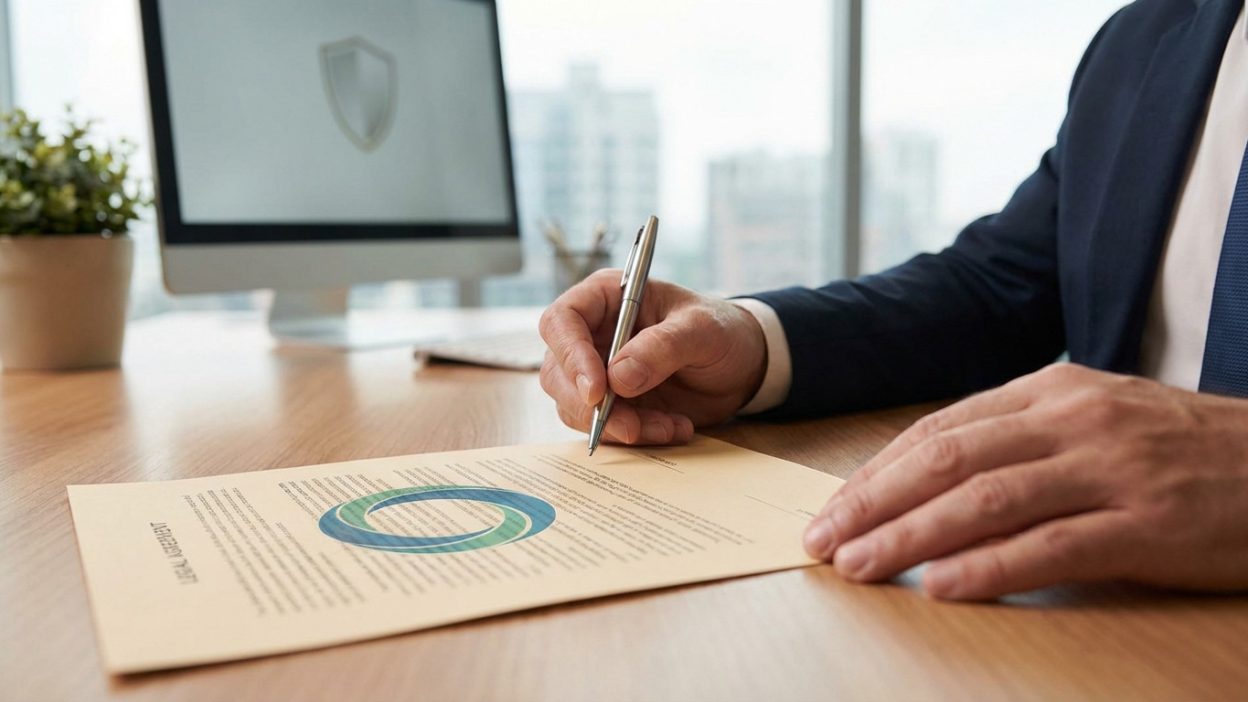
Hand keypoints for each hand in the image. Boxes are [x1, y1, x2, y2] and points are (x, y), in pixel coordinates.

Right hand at [539, 270, 767, 444]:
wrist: (743, 366)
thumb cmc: (721, 331)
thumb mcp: (702, 329)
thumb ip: (663, 347)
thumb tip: (617, 377)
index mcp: (607, 298)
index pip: (562, 321)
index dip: (570, 355)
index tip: (596, 391)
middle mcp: (593, 335)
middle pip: (558, 372)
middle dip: (590, 406)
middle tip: (631, 426)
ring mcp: (599, 373)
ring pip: (576, 407)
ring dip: (619, 426)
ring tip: (670, 426)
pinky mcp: (613, 405)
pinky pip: (604, 428)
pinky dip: (637, 436)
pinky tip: (674, 428)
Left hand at [803, 363, 1247, 599]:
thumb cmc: (1179, 449)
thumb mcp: (1094, 419)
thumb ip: (1018, 439)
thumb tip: (927, 478)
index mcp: (1051, 391)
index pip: (940, 430)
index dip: (877, 472)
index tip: (832, 509)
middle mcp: (1073, 420)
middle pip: (948, 460)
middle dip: (873, 502)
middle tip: (823, 541)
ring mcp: (1112, 470)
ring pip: (986, 500)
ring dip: (910, 536)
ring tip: (860, 565)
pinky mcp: (1148, 525)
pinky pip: (1051, 547)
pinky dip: (989, 567)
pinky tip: (942, 585)